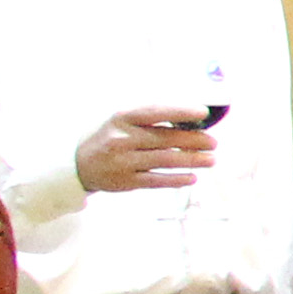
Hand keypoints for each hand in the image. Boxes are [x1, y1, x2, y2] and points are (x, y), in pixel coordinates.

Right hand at [76, 106, 218, 194]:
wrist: (78, 164)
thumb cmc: (110, 137)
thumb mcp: (123, 120)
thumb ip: (150, 117)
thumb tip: (190, 116)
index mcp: (123, 118)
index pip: (155, 112)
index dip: (180, 111)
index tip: (203, 112)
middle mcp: (122, 139)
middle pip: (166, 139)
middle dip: (194, 141)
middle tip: (214, 142)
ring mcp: (123, 161)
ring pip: (165, 160)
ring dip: (192, 160)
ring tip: (211, 160)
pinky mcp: (126, 181)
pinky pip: (157, 180)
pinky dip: (177, 179)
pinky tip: (193, 177)